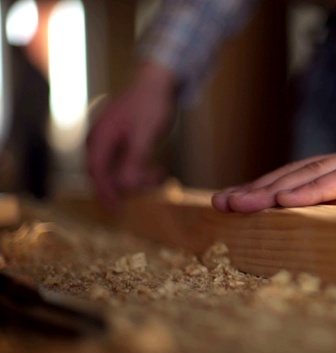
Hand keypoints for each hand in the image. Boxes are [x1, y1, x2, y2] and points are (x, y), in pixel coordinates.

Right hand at [87, 63, 174, 210]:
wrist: (157, 81)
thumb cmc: (150, 104)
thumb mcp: (146, 134)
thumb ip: (135, 159)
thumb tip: (125, 184)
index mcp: (100, 137)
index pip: (97, 172)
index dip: (106, 193)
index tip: (116, 210)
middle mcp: (98, 139)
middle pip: (105, 173)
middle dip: (127, 184)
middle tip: (153, 184)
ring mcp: (107, 138)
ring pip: (115, 169)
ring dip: (135, 177)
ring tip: (160, 175)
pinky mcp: (117, 139)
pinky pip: (121, 161)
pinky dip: (136, 169)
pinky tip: (155, 170)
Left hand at [212, 126, 335, 211]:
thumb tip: (334, 229)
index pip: (304, 177)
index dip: (269, 188)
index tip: (237, 203)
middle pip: (300, 172)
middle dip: (259, 188)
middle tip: (222, 202)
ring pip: (317, 173)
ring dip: (276, 188)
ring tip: (242, 202)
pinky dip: (319, 188)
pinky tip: (292, 200)